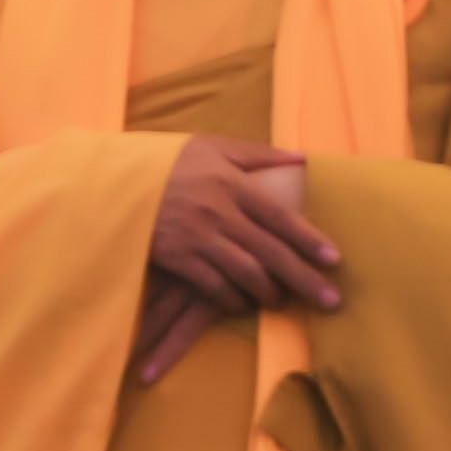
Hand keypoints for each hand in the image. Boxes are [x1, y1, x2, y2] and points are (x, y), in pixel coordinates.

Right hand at [137, 137, 334, 385]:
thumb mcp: (212, 147)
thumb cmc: (170, 161)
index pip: (279, 216)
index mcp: (231, 182)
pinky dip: (231, 298)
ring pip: (244, 272)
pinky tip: (243, 304)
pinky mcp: (176, 257)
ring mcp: (196, 236)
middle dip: (303, 278)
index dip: (309, 240)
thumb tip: (302, 157)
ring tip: (283, 302)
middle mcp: (218, 211)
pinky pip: (212, 286)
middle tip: (331, 301)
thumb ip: (258, 154)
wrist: (116, 180)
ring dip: (268, 292)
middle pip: (270, 250)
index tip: (335, 260)